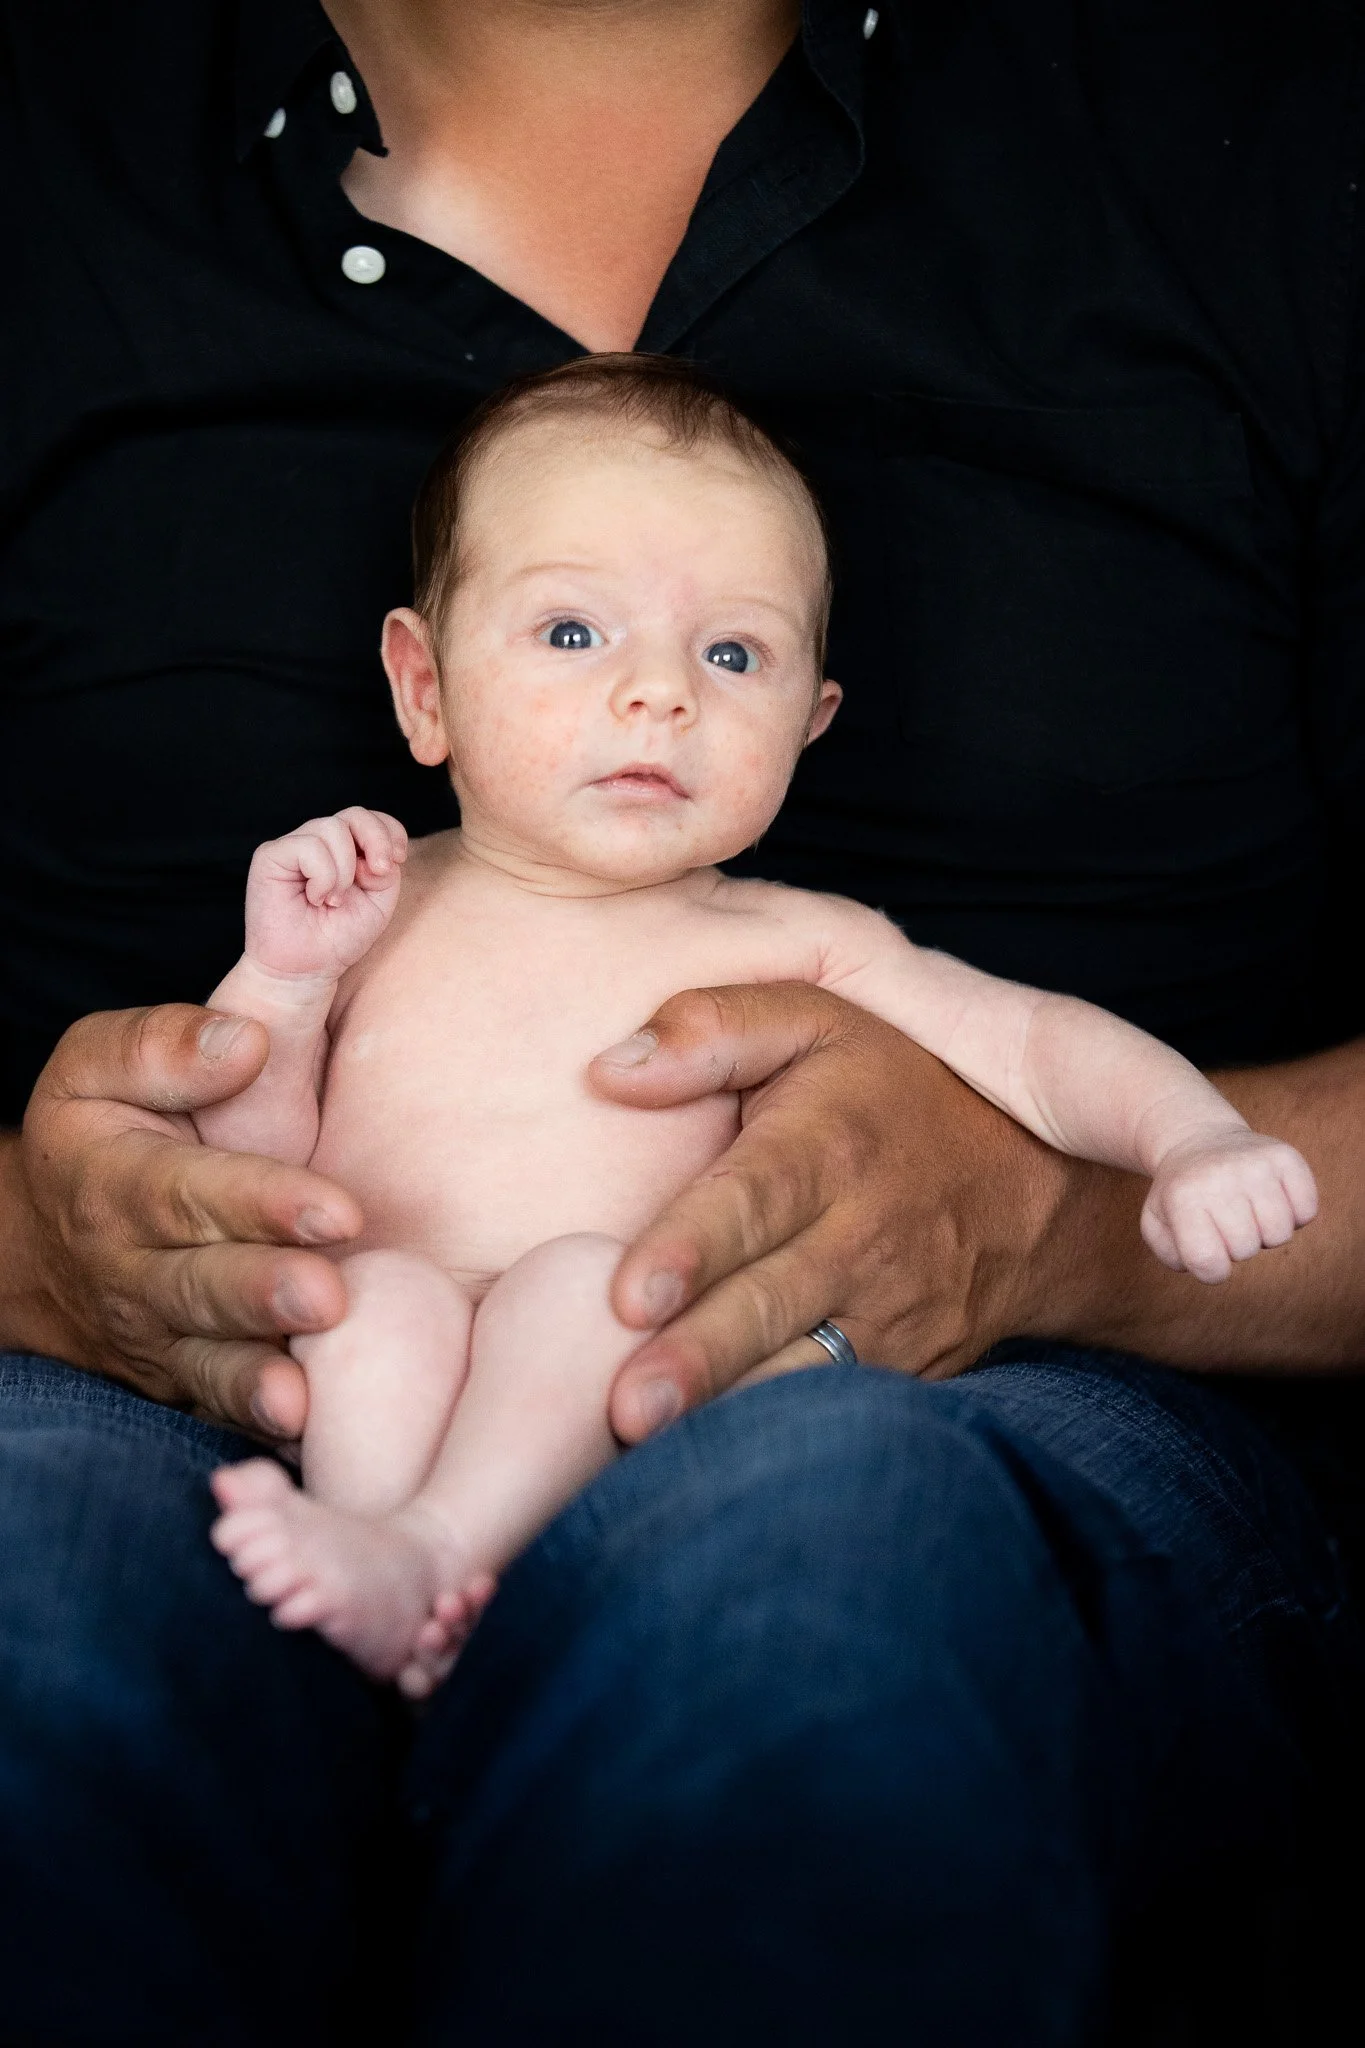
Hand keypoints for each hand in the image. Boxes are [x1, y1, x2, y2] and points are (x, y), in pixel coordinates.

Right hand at [15, 1004, 362, 1433]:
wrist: (46, 1250)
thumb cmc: (103, 1135)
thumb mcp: (98, 1068)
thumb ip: (164, 1046)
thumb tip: (249, 1042)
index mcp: (117, 1182)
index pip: (190, 1192)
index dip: (262, 1202)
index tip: (337, 1208)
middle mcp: (133, 1270)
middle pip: (200, 1287)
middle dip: (263, 1293)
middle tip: (328, 1296)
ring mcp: (157, 1339)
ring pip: (206, 1365)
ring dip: (255, 1380)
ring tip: (301, 1393)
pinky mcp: (181, 1386)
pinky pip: (216, 1413)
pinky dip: (253, 1428)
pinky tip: (302, 1435)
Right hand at [245, 808, 406, 979]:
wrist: (305, 969)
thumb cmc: (338, 938)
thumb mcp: (378, 903)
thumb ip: (385, 871)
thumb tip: (372, 853)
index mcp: (346, 850)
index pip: (371, 819)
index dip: (390, 831)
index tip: (397, 860)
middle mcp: (320, 843)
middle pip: (354, 814)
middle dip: (376, 839)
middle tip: (378, 872)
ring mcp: (294, 846)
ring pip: (332, 828)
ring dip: (343, 870)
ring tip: (333, 901)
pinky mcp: (271, 855)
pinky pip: (309, 846)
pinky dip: (323, 876)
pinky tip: (316, 898)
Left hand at [588, 982, 1074, 1442]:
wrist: (1036, 1192)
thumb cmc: (891, 1090)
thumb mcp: (818, 1016)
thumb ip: (711, 1026)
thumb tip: (608, 1070)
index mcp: (828, 1144)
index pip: (755, 1199)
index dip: (693, 1247)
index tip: (630, 1295)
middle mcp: (860, 1237)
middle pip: (770, 1303)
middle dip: (699, 1357)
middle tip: (625, 1404)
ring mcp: (886, 1316)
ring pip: (800, 1372)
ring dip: (726, 1412)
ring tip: (650, 1446)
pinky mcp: (899, 1372)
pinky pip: (831, 1412)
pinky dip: (774, 1443)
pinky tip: (703, 1471)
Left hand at [1141, 1127, 1318, 1283]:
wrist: (1199, 1140)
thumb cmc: (1181, 1193)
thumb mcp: (1156, 1222)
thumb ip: (1171, 1254)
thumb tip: (1209, 1264)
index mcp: (1184, 1198)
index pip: (1209, 1263)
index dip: (1211, 1269)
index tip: (1206, 1250)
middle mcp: (1220, 1177)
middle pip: (1246, 1250)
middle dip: (1236, 1246)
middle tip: (1224, 1220)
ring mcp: (1256, 1165)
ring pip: (1280, 1235)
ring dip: (1265, 1232)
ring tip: (1247, 1210)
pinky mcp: (1286, 1157)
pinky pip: (1307, 1211)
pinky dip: (1294, 1214)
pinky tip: (1271, 1199)